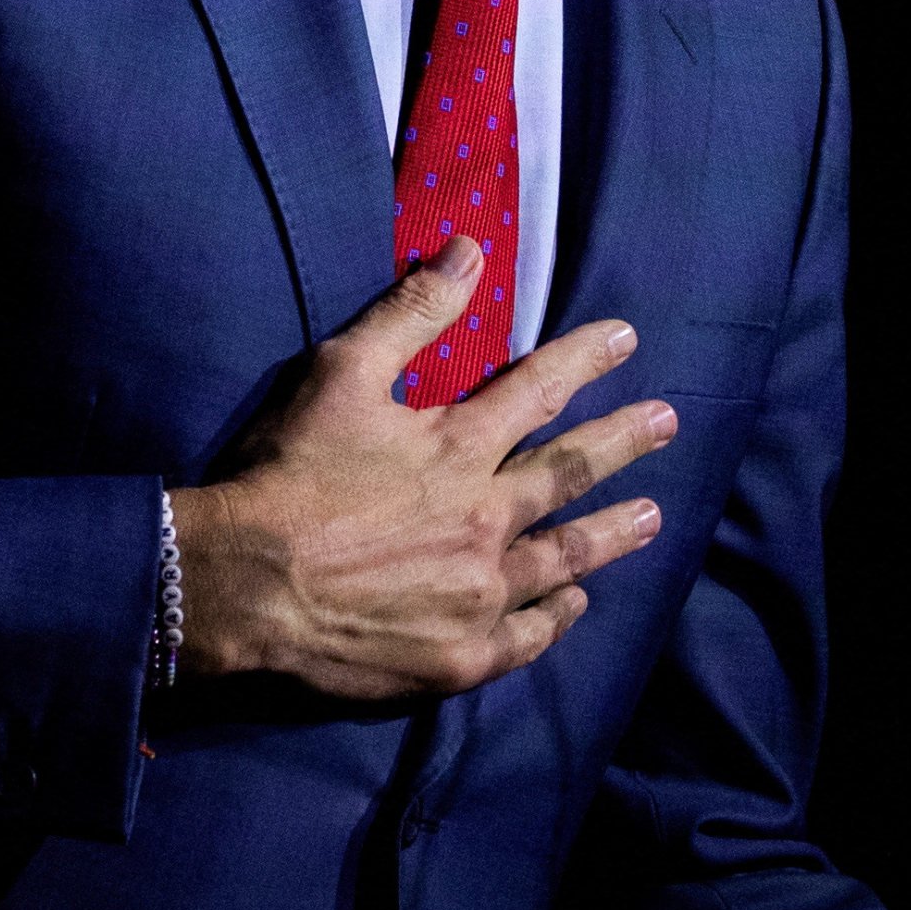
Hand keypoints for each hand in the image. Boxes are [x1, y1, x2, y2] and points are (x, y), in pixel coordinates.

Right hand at [168, 236, 679, 700]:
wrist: (242, 588)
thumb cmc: (286, 477)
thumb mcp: (340, 375)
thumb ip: (411, 315)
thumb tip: (469, 253)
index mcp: (460, 449)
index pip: (542, 390)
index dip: (587, 359)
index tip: (627, 341)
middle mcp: (486, 520)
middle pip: (571, 473)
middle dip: (624, 442)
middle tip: (668, 424)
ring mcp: (479, 594)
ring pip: (564, 558)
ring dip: (611, 534)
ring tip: (652, 519)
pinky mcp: (460, 656)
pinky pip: (528, 635)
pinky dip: (557, 615)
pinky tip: (574, 604)